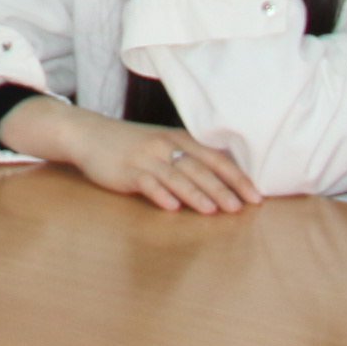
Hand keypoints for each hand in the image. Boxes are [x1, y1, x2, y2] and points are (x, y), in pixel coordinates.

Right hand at [0, 94, 259, 214]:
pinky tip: (171, 207)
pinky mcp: (127, 171)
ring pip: (176, 177)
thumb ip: (190, 158)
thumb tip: (225, 178)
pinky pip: (146, 183)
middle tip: (240, 208)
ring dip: (196, 194)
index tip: (256, 196)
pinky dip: (160, 195)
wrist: (90, 134)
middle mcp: (166, 146)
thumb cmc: (132, 144)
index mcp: (180, 139)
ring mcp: (146, 159)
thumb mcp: (164, 144)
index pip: (216, 158)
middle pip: (200, 169)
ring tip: (213, 211)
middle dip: (222, 189)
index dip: (237, 177)